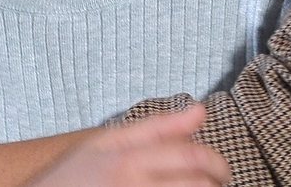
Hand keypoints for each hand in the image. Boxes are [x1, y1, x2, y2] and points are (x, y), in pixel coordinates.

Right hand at [25, 105, 230, 186]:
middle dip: (214, 183)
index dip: (215, 162)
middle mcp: (131, 184)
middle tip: (216, 183)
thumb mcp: (105, 143)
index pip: (190, 156)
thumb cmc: (69, 178)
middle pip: (195, 184)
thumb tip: (201, 111)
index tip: (220, 169)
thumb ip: (155, 128)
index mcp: (127, 158)